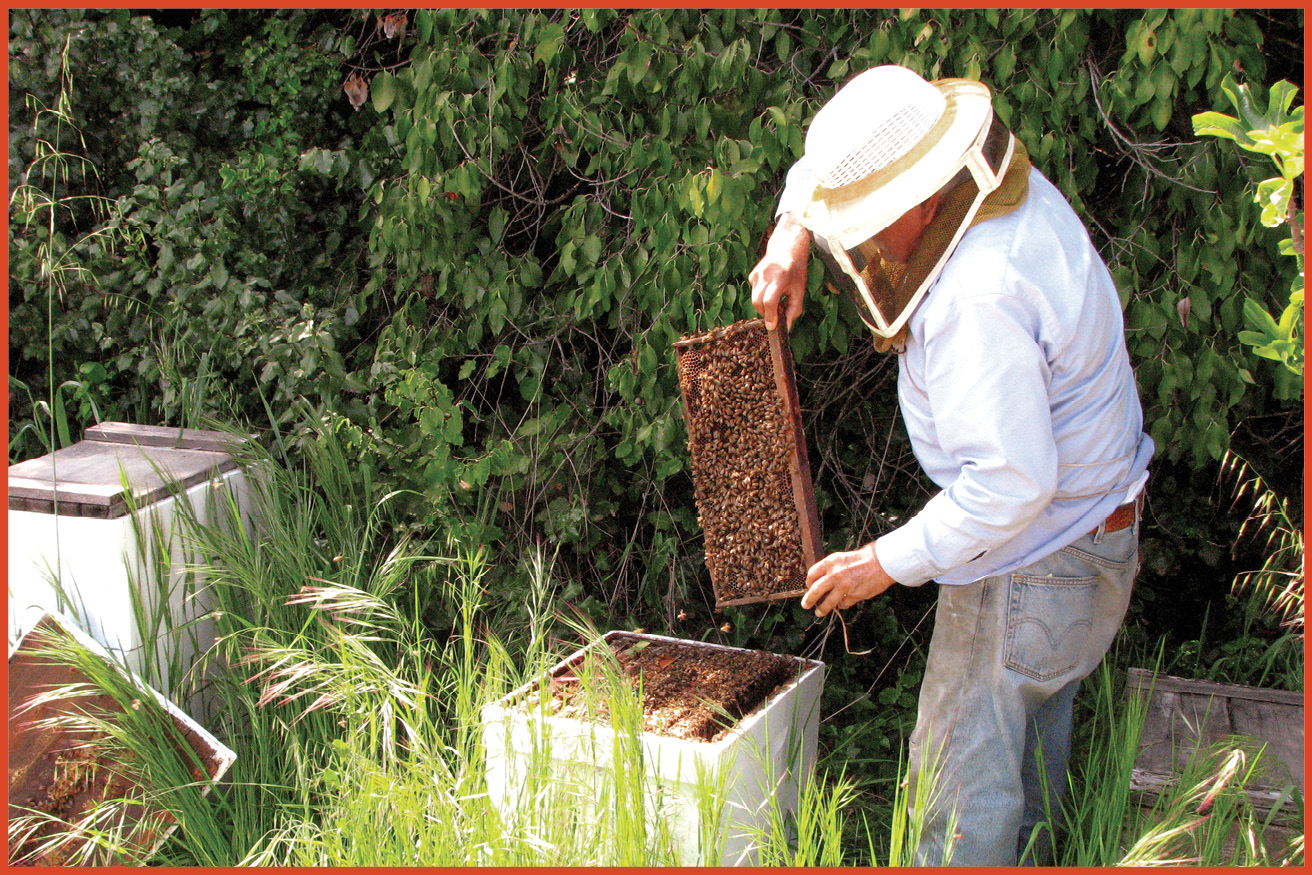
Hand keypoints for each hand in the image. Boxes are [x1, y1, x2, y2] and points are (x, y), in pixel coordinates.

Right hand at [749, 212, 810, 331]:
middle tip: (776, 314)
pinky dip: (761, 296)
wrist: (787, 248)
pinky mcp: (752, 275)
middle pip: (757, 302)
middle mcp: (765, 275)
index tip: (772, 326)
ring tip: (776, 300)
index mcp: (779, 278)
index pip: (769, 301)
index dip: (770, 316)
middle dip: (765, 313)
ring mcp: (757, 274)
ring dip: (763, 305)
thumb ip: (794, 310)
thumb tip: (787, 327)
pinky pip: (754, 292)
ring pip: (754, 298)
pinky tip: (770, 289)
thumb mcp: (800, 290)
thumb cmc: (796, 270)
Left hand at [801, 542, 897, 616]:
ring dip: (822, 609)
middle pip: (816, 590)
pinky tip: (842, 603)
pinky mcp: (854, 596)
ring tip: (819, 613)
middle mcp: (835, 574)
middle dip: (808, 599)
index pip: (812, 574)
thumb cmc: (861, 559)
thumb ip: (830, 569)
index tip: (809, 587)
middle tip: (805, 605)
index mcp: (830, 562)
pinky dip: (841, 604)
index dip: (809, 582)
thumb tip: (819, 582)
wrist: (881, 562)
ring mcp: (844, 586)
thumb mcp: (841, 558)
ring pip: (828, 602)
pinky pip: (843, 604)